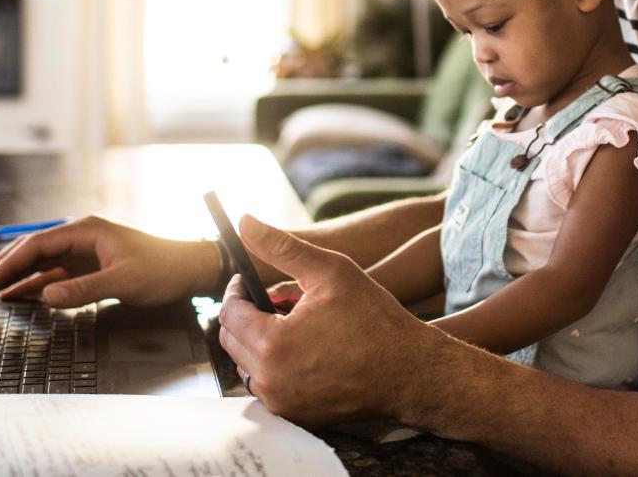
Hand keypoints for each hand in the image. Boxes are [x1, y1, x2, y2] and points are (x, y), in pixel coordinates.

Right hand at [0, 215, 216, 307]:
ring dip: (14, 278)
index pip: (37, 245)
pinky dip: (33, 285)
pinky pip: (53, 275)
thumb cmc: (163, 269)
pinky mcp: (89, 267)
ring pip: (39, 264)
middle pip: (32, 252)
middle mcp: (80, 237)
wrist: (189, 269)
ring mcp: (83, 252)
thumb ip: (84, 289)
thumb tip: (47, 295)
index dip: (9, 263)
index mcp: (85, 230)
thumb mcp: (124, 280)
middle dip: (2, 270)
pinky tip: (16, 295)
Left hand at [217, 215, 441, 424]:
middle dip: (248, 315)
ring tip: (294, 323)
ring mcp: (282, 402)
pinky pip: (268, 384)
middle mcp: (270, 379)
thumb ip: (282, 247)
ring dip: (259, 340)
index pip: (229, 313)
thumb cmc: (374, 319)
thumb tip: (246, 222)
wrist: (409, 371)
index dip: (236, 291)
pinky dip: (275, 365)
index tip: (247, 280)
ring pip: (247, 364)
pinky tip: (305, 348)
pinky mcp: (294, 415)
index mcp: (272, 343)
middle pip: (232, 340)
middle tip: (277, 300)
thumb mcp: (330, 271)